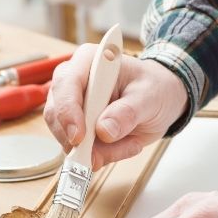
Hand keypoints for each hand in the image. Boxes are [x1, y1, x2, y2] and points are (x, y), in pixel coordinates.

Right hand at [43, 44, 186, 169]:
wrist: (161, 99)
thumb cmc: (154, 88)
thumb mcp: (150, 97)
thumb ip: (127, 112)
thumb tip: (103, 130)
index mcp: (89, 62)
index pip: (66, 85)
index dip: (68, 112)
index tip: (80, 138)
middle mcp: (73, 81)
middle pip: (57, 114)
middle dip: (82, 140)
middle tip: (108, 154)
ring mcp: (72, 106)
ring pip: (65, 136)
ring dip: (96, 151)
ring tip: (129, 144)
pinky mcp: (76, 127)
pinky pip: (77, 149)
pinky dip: (100, 155)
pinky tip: (124, 146)